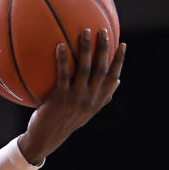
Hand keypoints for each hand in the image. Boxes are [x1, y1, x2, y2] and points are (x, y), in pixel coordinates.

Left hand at [17, 27, 125, 163]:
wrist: (46, 138)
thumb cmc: (65, 122)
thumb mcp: (87, 112)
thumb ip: (102, 97)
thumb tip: (118, 80)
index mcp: (98, 101)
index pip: (113, 78)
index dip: (119, 61)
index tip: (122, 44)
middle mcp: (90, 99)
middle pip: (101, 69)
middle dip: (103, 49)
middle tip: (102, 31)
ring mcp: (76, 98)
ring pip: (85, 69)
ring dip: (86, 49)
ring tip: (85, 31)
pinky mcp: (60, 98)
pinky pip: (62, 75)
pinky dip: (62, 59)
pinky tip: (59, 45)